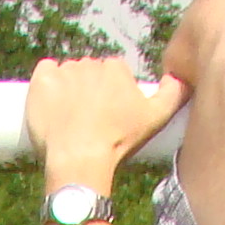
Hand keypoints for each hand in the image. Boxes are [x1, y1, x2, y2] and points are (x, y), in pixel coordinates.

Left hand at [24, 55, 185, 182]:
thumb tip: (181, 79)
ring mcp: (64, 72)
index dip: (109, 94)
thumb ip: (174, 94)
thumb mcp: (156, 118)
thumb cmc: (118, 142)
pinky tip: (51, 104)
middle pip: (88, 73)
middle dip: (88, 91)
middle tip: (88, 120)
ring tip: (69, 118)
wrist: (80, 159)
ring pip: (67, 74)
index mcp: (116, 69)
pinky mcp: (43, 81)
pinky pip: (44, 71)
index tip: (107, 114)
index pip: (111, 73)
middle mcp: (90, 64)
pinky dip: (46, 82)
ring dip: (68, 89)